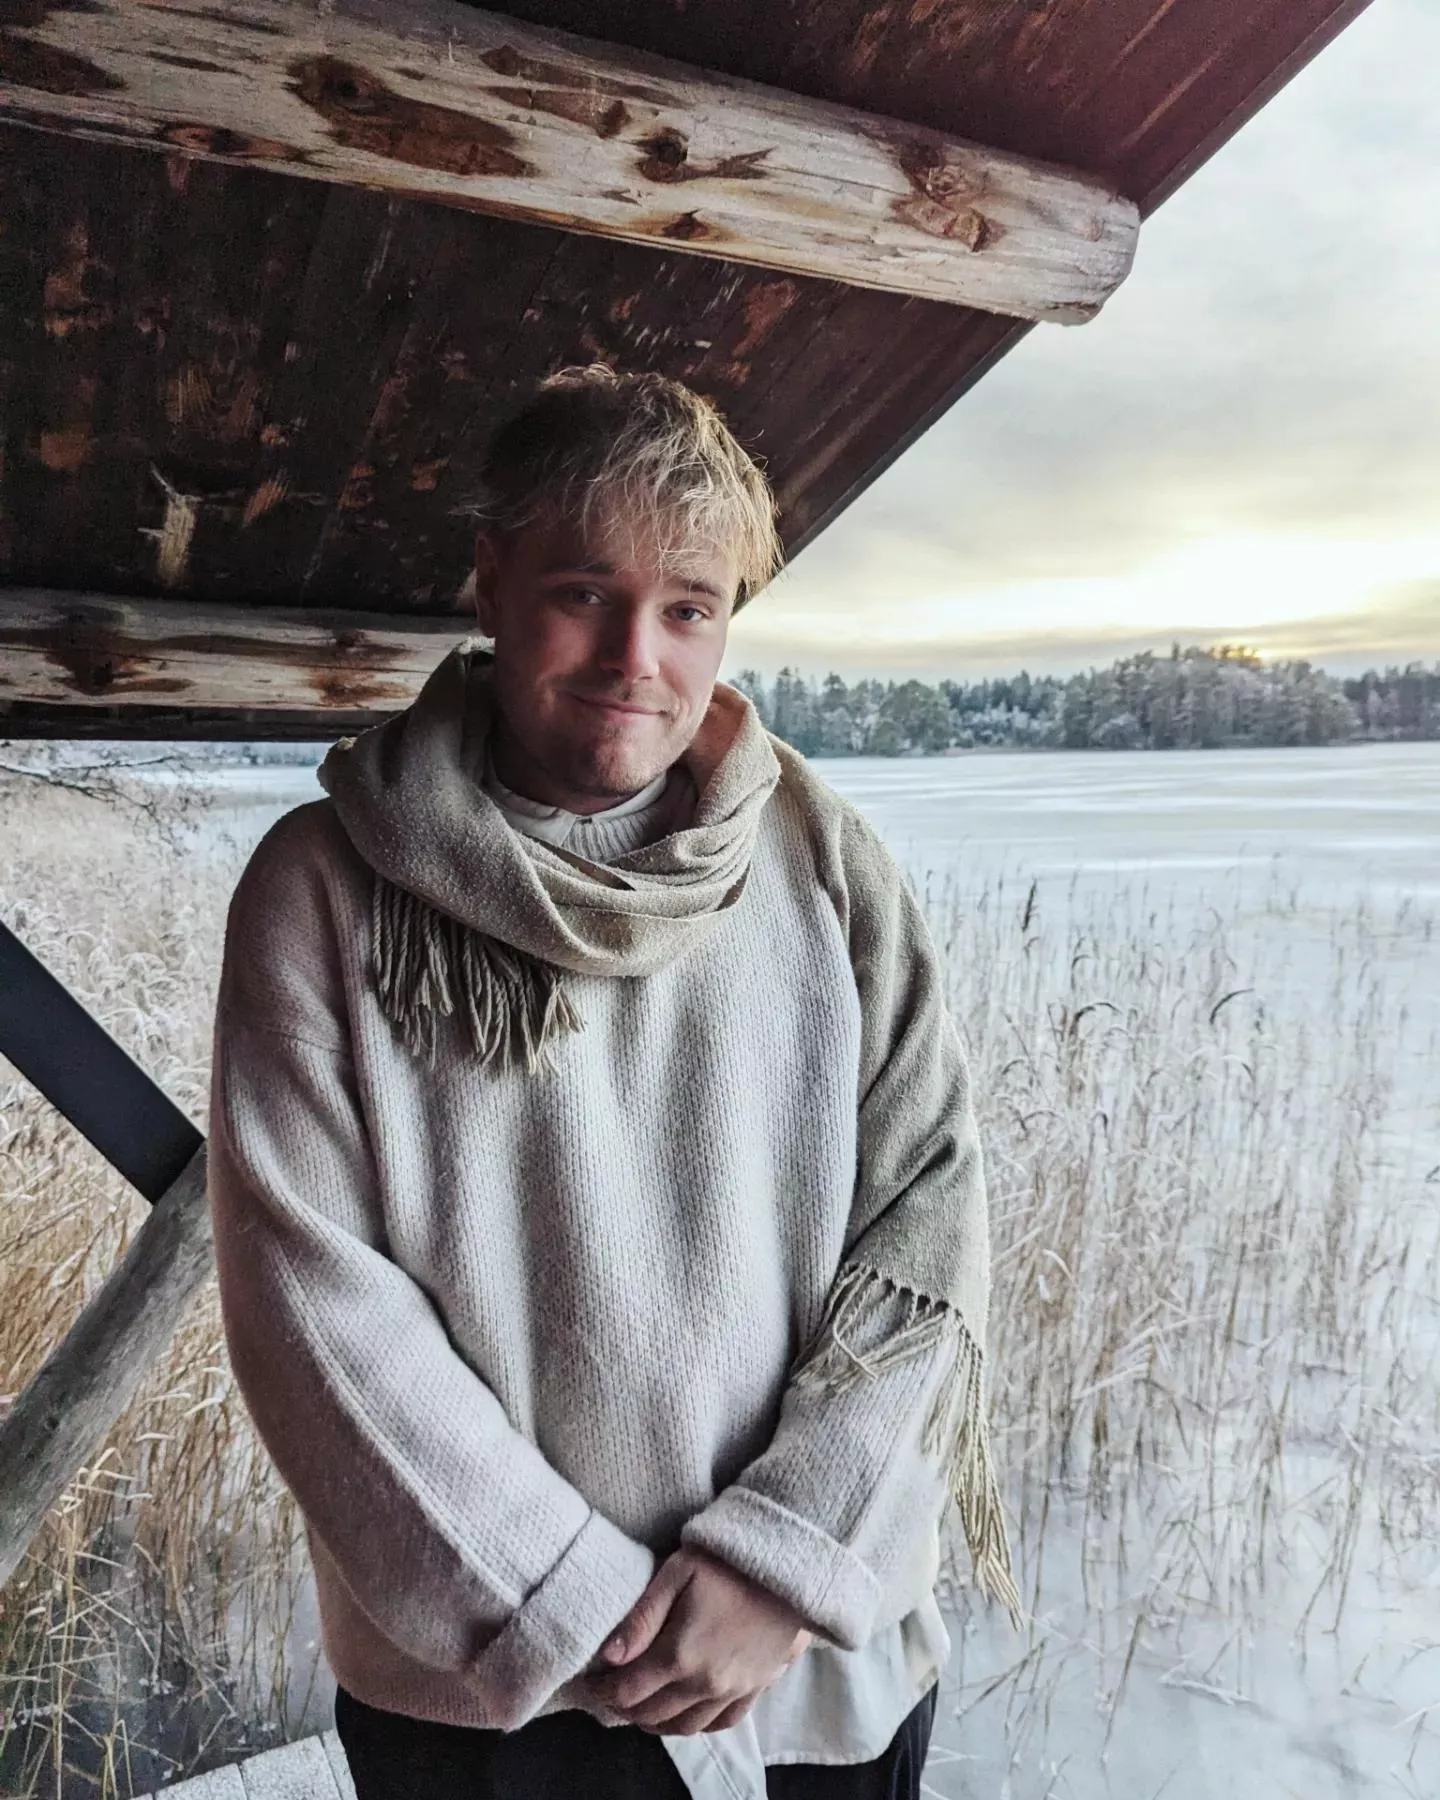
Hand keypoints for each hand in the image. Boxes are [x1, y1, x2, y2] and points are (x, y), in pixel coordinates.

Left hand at [578, 1547, 813, 1735]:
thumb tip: (610, 1656)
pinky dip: (696, 1725)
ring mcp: (733, 1691)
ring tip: (642, 1706)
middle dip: (625, 1708)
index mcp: (680, 1654)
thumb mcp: (677, 1572)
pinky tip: (685, 1712)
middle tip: (611, 1694)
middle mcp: (705, 1683)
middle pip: (652, 1714)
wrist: (787, 1566)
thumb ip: (642, 1617)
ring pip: (683, 1727)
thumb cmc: (727, 1561)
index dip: (602, 1692)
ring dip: (656, 1722)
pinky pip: (720, 1724)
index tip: (589, 1684)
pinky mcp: (755, 1689)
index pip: (628, 1692)